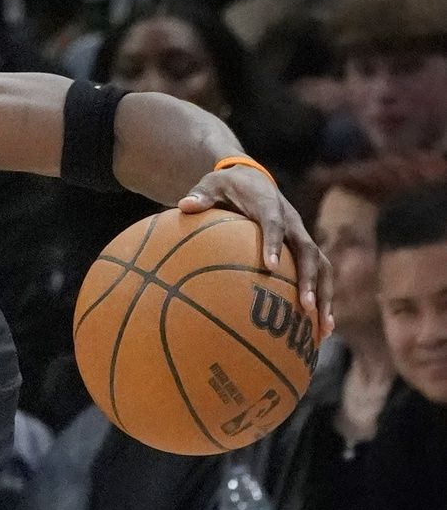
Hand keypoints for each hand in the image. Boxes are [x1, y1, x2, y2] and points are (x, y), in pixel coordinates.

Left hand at [178, 165, 332, 333]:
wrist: (251, 178)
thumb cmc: (226, 186)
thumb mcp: (210, 186)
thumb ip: (200, 196)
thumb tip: (184, 205)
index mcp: (269, 204)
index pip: (274, 224)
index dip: (275, 244)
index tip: (271, 268)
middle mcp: (293, 221)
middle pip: (308, 251)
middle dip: (309, 279)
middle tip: (305, 307)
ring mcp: (301, 236)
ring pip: (321, 266)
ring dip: (325, 296)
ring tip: (323, 329)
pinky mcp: (303, 248)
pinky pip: (318, 274)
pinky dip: (322, 299)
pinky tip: (320, 331)